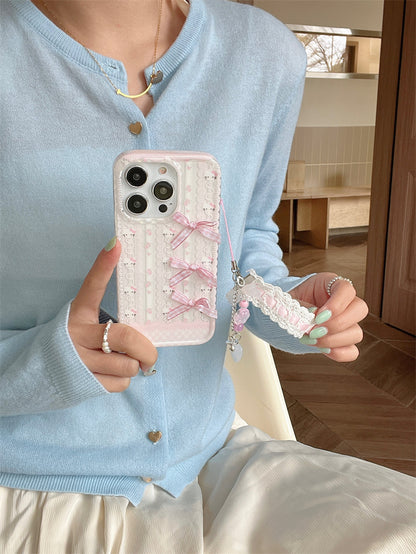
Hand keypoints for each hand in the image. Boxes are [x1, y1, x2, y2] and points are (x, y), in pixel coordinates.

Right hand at [68, 238, 157, 391]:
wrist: (39, 375)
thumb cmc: (75, 345)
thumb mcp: (85, 326)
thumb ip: (111, 325)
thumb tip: (146, 335)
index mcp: (79, 314)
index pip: (92, 286)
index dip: (104, 265)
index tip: (116, 244)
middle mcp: (77, 335)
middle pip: (126, 337)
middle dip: (147, 350)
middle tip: (150, 354)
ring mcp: (79, 360)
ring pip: (127, 365)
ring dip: (133, 367)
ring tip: (120, 363)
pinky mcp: (83, 384)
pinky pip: (120, 383)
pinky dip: (122, 381)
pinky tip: (109, 374)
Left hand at [289, 272, 368, 361]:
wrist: (285, 314)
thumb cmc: (290, 302)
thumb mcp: (291, 299)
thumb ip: (300, 307)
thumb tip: (310, 321)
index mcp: (332, 285)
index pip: (347, 289)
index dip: (336, 304)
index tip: (318, 316)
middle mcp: (345, 303)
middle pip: (360, 309)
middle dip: (337, 324)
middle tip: (314, 331)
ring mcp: (347, 323)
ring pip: (356, 333)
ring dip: (333, 340)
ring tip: (311, 340)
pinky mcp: (343, 341)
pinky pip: (352, 351)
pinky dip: (338, 353)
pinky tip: (322, 350)